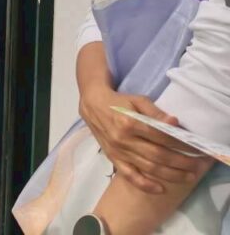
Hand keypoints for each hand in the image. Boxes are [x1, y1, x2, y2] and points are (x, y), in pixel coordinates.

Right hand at [79, 85, 207, 192]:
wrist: (93, 105)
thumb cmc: (118, 101)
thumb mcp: (137, 100)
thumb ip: (156, 112)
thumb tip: (174, 123)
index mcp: (129, 122)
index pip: (160, 136)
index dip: (179, 144)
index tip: (194, 148)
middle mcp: (123, 139)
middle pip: (158, 155)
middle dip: (180, 162)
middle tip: (196, 166)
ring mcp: (118, 151)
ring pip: (148, 167)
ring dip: (170, 175)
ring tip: (187, 177)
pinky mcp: (113, 158)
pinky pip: (130, 175)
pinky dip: (145, 185)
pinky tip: (160, 189)